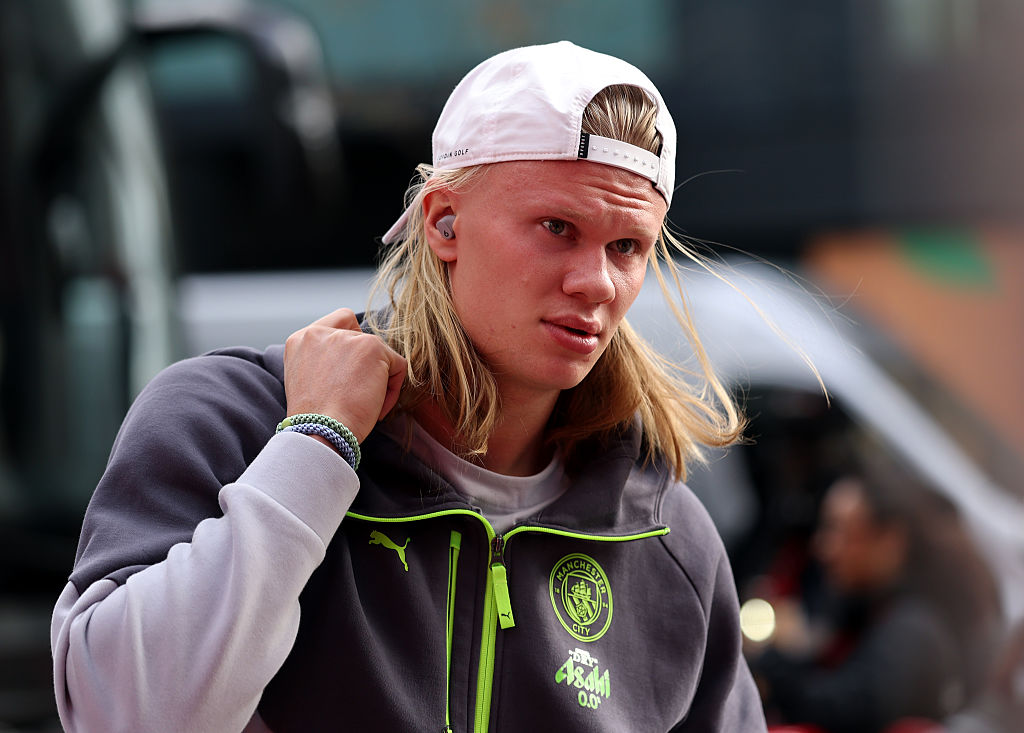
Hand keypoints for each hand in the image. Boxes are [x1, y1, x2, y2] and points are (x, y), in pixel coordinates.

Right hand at [283, 309, 406, 442]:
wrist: (321, 431)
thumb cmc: (317, 420)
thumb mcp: (308, 381)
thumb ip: (325, 361)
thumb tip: (355, 363)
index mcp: (301, 340)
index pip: (338, 323)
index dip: (352, 344)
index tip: (351, 371)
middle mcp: (321, 333)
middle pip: (362, 340)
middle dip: (365, 369)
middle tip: (355, 397)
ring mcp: (347, 338)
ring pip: (380, 355)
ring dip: (378, 381)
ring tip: (364, 406)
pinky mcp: (371, 347)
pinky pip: (397, 365)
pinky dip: (393, 390)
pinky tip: (376, 408)